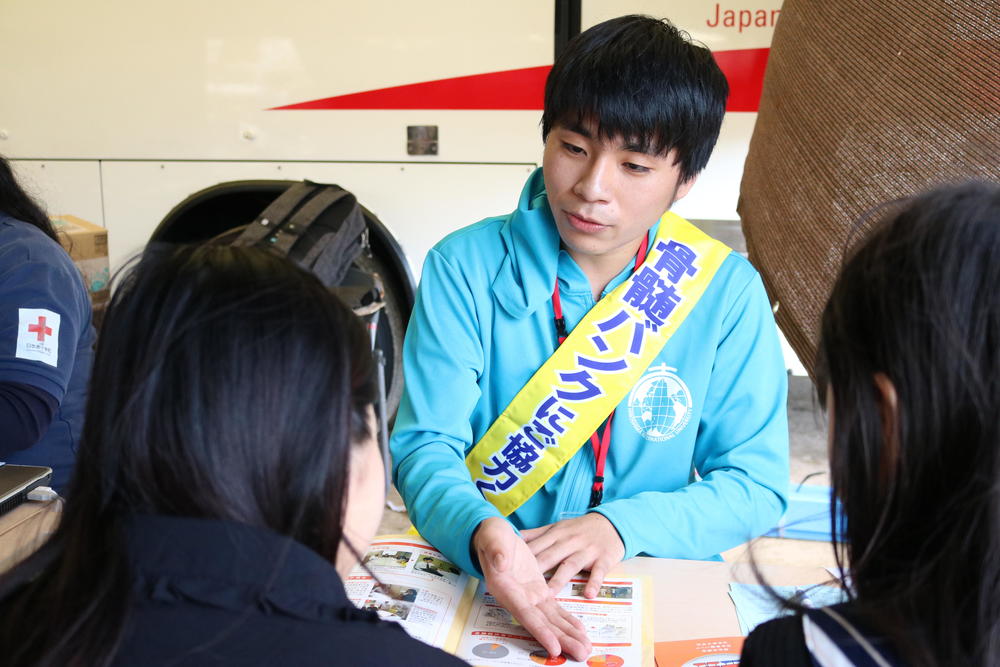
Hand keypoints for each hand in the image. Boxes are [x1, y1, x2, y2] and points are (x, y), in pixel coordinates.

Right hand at [473, 517, 590, 659]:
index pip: (524, 613)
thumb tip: (501, 562)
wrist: (494, 534)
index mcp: (505, 587)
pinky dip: (567, 620)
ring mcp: (528, 597)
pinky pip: (554, 609)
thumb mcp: (492, 537)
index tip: (555, 647)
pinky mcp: (538, 591)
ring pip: (550, 620)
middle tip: (582, 653)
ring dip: (568, 635)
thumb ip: (495, 550)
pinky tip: (579, 631)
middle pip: (541, 623)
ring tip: (585, 648)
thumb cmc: (491, 535)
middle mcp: (517, 598)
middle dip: (562, 639)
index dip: (540, 631)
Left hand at [521, 513, 624, 598]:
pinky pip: (599, 572)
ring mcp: (587, 551)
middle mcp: (569, 542)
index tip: (509, 569)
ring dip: (560, 579)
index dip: (522, 558)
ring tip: (549, 594)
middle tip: (522, 587)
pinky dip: (595, 583)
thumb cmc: (579, 529)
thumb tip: (513, 538)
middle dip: (537, 569)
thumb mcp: (557, 527)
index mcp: (556, 534)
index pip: (537, 546)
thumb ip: (536, 535)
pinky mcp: (604, 559)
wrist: (612, 523)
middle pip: (551, 556)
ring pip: (571, 565)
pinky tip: (589, 595)